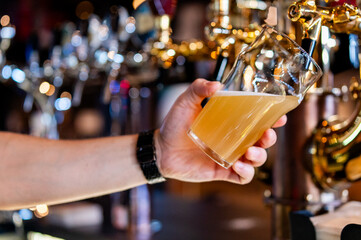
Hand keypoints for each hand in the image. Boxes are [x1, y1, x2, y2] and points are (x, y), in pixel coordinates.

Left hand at [155, 78, 286, 183]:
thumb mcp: (186, 102)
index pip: (257, 120)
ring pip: (256, 160)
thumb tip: (217, 84)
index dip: (272, 119)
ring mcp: (230, 156)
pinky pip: (242, 177)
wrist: (161, 149)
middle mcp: (234, 139)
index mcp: (230, 122)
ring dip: (259, 156)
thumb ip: (198, 89)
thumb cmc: (175, 124)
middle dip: (270, 139)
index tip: (279, 116)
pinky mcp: (223, 171)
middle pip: (262, 141)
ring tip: (250, 152)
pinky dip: (245, 172)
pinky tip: (237, 165)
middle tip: (266, 135)